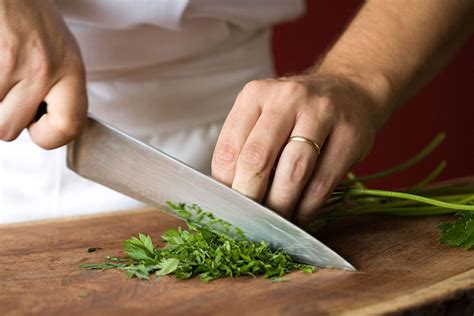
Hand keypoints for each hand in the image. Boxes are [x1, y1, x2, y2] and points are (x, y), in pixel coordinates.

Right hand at [0, 0, 86, 148]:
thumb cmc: (31, 18)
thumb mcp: (61, 54)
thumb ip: (60, 91)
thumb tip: (48, 127)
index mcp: (70, 70)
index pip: (69, 126)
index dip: (50, 138)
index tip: (38, 130)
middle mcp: (44, 69)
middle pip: (9, 129)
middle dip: (3, 117)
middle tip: (8, 94)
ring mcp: (11, 62)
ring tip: (2, 75)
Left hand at [212, 74, 389, 226]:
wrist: (349, 90)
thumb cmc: (296, 112)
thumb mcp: (264, 115)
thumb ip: (245, 147)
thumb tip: (229, 196)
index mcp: (255, 95)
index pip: (229, 149)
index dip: (225, 186)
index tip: (228, 208)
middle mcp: (287, 99)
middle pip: (258, 159)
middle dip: (250, 199)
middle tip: (248, 222)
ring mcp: (322, 114)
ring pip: (293, 173)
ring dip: (280, 207)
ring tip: (273, 225)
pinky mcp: (350, 136)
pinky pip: (322, 183)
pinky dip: (306, 208)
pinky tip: (298, 217)